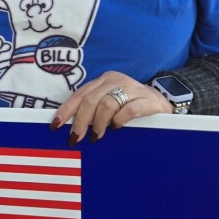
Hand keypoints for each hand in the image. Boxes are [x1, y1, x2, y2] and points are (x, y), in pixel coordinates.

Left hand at [51, 71, 171, 143]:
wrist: (163, 105)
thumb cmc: (130, 108)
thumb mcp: (110, 105)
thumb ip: (92, 111)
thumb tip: (69, 128)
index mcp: (104, 81)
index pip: (80, 94)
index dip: (66, 110)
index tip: (55, 126)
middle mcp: (116, 80)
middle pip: (91, 99)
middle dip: (80, 121)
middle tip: (76, 138)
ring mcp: (133, 88)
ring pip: (107, 104)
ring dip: (99, 123)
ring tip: (97, 136)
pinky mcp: (148, 99)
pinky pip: (129, 110)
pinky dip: (119, 120)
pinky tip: (116, 127)